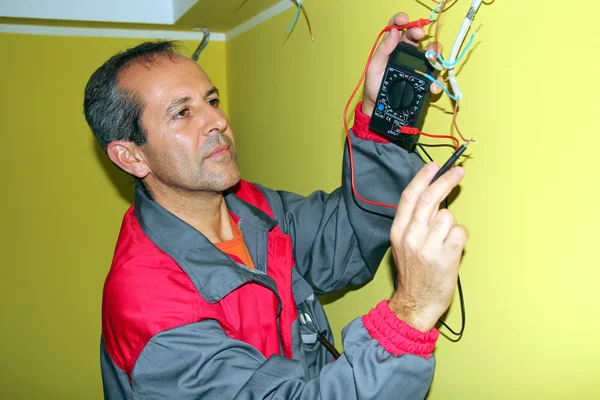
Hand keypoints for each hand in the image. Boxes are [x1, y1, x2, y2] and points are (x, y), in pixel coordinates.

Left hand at [362, 12, 443, 115]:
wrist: (379, 108)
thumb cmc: (374, 87)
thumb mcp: (374, 68)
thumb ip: (382, 50)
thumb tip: (393, 32)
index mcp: (392, 48)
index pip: (397, 29)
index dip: (401, 21)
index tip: (404, 20)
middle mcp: (406, 54)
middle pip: (416, 38)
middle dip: (419, 33)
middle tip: (419, 35)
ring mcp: (416, 66)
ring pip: (430, 53)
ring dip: (434, 52)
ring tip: (431, 57)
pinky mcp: (423, 80)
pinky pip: (433, 76)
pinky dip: (436, 79)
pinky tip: (432, 84)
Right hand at [388, 163, 468, 331]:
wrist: (415, 302)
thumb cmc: (413, 272)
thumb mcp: (402, 244)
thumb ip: (414, 222)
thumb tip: (433, 196)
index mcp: (398, 231)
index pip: (410, 196)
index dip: (423, 178)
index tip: (434, 166)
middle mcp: (411, 236)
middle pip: (430, 199)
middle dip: (446, 181)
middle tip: (458, 172)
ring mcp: (428, 247)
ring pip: (448, 216)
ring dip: (451, 224)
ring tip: (445, 239)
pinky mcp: (446, 257)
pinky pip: (460, 232)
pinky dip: (460, 237)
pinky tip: (453, 248)